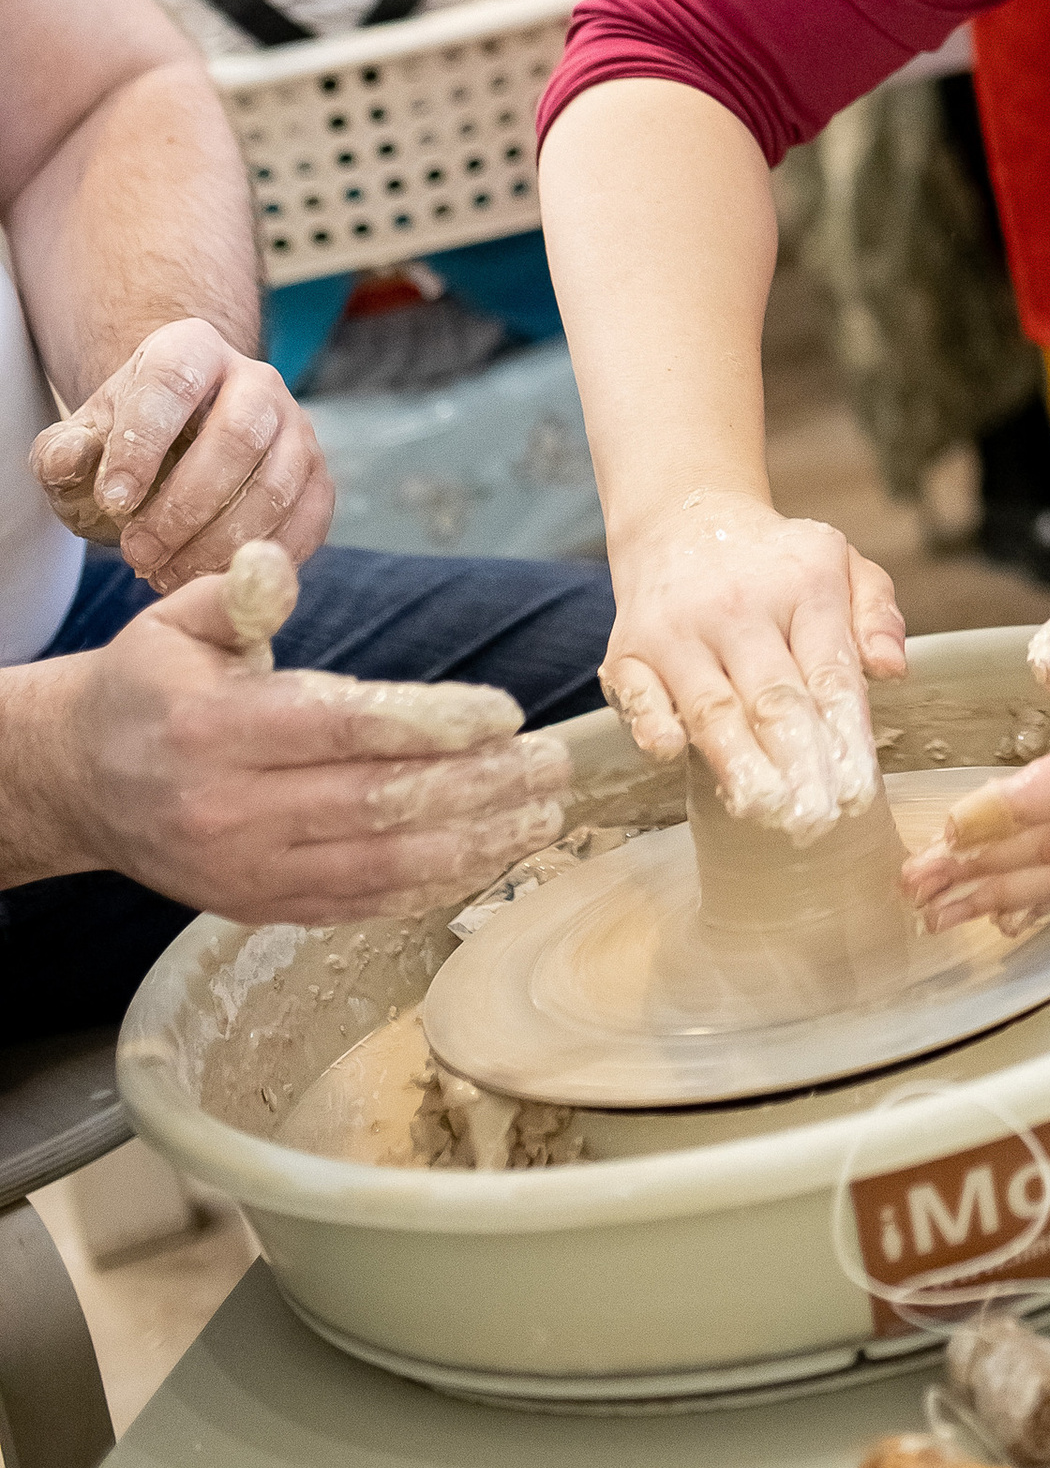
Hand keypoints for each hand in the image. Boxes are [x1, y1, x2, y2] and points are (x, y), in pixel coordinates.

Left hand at [33, 318, 333, 587]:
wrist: (180, 449)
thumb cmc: (128, 446)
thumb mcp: (83, 441)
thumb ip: (65, 451)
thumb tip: (70, 461)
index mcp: (191, 349)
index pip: (173, 384)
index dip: (143, 445)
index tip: (114, 502)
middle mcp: (256, 379)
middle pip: (239, 436)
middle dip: (185, 507)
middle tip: (139, 552)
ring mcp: (297, 427)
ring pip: (277, 484)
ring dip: (221, 541)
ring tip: (168, 572)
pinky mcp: (319, 476)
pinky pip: (309, 519)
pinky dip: (265, 557)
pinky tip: (215, 576)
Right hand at [33, 576, 571, 922]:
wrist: (79, 780)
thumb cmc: (151, 683)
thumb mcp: (176, 620)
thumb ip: (241, 591)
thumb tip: (281, 561)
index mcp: (213, 728)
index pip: (342, 727)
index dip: (432, 721)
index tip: (507, 712)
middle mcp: (228, 808)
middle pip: (377, 802)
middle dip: (478, 786)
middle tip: (552, 764)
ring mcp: (244, 870)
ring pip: (378, 865)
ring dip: (473, 844)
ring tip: (541, 814)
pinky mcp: (257, 907)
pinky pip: (357, 903)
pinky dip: (430, 885)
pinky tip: (487, 857)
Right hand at [601, 488, 905, 835]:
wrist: (682, 520)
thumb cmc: (775, 561)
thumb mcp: (842, 563)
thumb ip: (877, 613)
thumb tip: (893, 670)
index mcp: (805, 586)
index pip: (831, 675)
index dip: (846, 737)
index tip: (860, 792)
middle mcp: (740, 606)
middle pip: (774, 698)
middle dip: (798, 764)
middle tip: (817, 820)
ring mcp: (681, 629)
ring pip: (713, 705)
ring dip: (739, 761)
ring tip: (766, 810)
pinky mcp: (630, 649)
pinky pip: (640, 692)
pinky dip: (652, 721)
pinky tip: (670, 752)